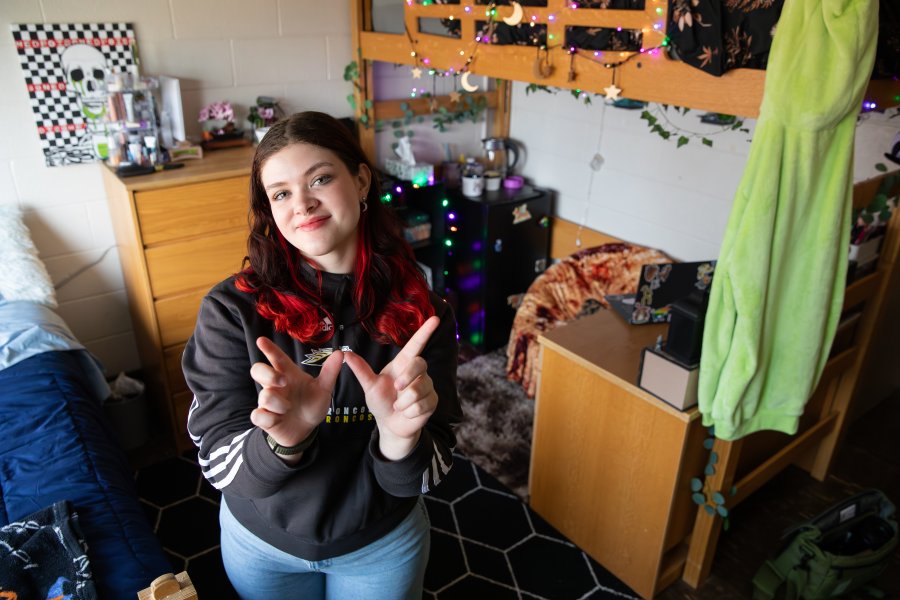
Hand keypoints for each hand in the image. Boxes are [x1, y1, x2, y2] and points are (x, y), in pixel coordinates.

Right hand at [249, 337, 342, 447]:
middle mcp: (275, 385)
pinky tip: (277, 418)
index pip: (277, 358)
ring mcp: (267, 402)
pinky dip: (268, 418)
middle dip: (268, 374)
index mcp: (288, 374)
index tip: (261, 340)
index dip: (269, 349)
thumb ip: (330, 372)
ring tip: (289, 408)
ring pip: (264, 396)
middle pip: (258, 370)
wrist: (306, 429)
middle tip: (283, 381)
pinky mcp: (264, 418)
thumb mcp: (323, 389)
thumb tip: (339, 353)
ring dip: (279, 403)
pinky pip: (257, 415)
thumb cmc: (311, 405)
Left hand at [344, 316, 439, 459]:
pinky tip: (406, 412)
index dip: (425, 332)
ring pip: (419, 389)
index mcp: (403, 364)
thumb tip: (346, 353)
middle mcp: (418, 372)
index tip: (434, 319)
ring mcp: (427, 386)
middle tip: (396, 389)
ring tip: (398, 406)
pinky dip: (409, 411)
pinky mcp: (432, 401)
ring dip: (403, 402)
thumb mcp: (370, 386)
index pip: (416, 345)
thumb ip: (361, 370)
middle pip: (419, 364)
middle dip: (406, 378)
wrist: (390, 425)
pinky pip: (422, 404)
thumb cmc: (381, 402)